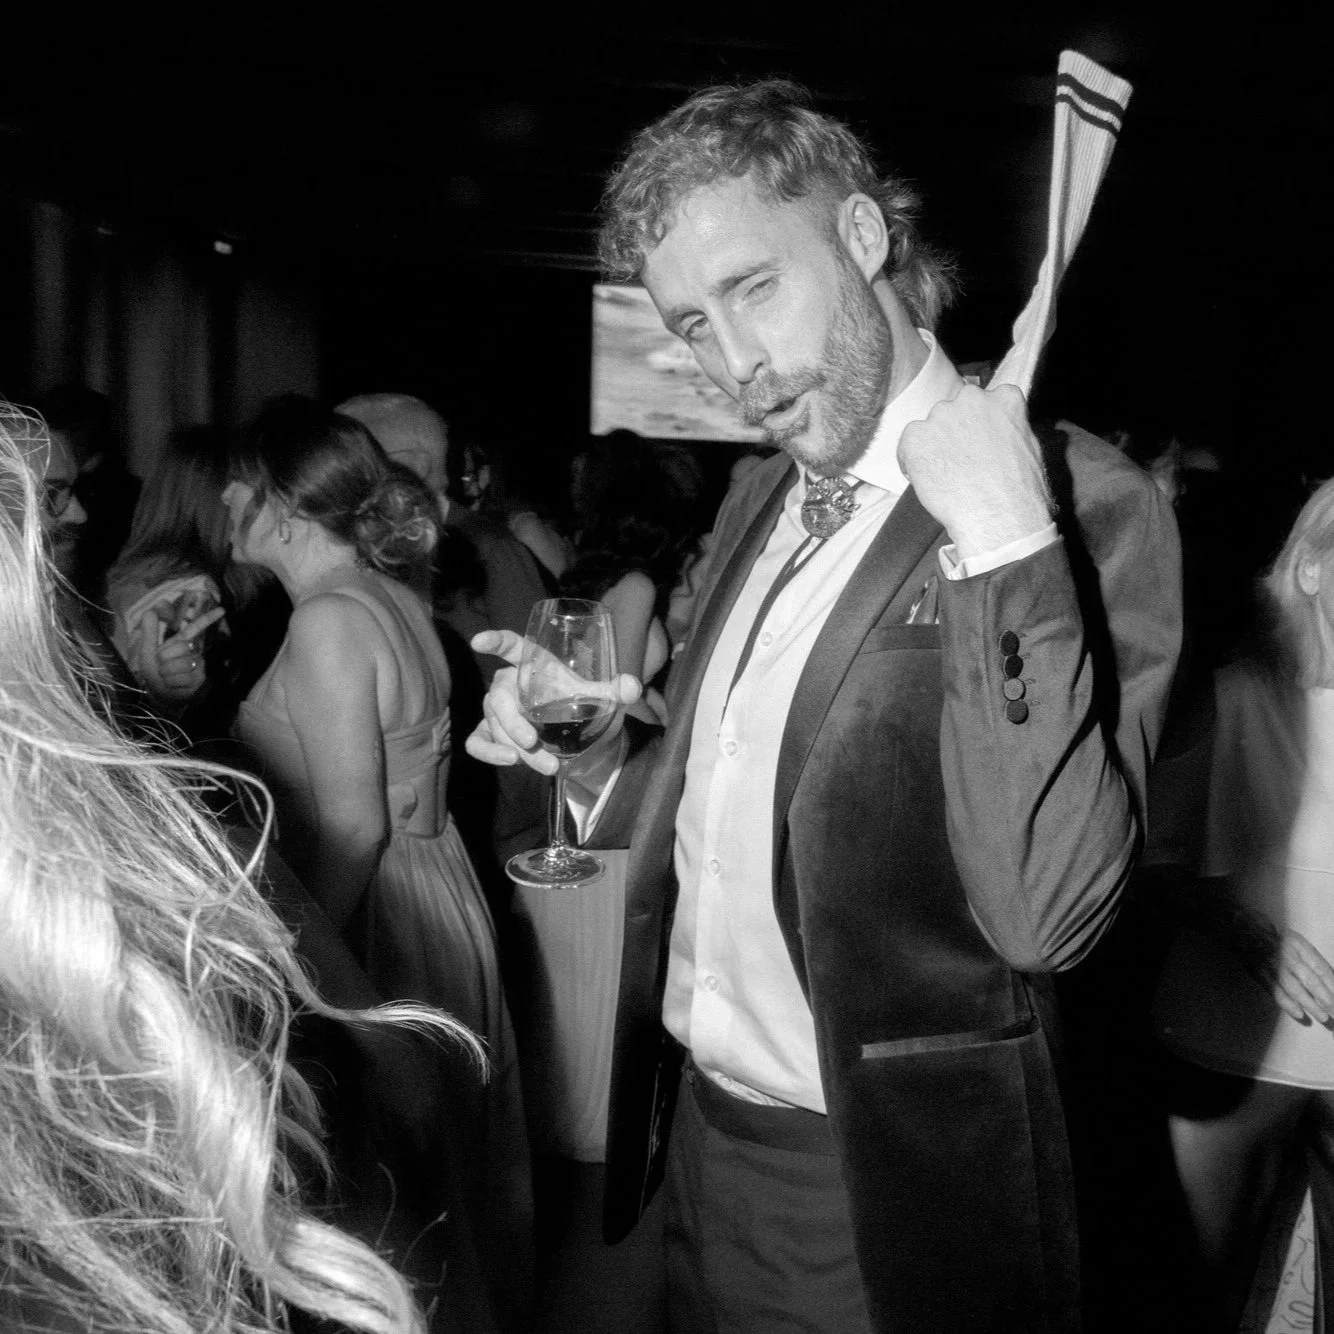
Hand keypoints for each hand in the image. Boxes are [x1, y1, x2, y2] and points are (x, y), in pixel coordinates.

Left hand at [140, 605, 225, 701]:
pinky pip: (184, 678)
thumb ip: (150, 632)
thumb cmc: (154, 672)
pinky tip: (173, 685)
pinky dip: (173, 683)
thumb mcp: (147, 651)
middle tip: (162, 667)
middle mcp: (192, 651)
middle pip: (181, 647)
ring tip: (167, 678)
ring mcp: (197, 665)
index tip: (222, 610)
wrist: (158, 694)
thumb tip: (150, 610)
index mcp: (180, 642)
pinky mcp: (199, 679)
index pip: (195, 628)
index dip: (208, 618)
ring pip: (182, 664)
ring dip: (168, 673)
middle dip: (165, 658)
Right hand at [464, 628, 640, 774]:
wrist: (582, 736)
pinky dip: (488, 752)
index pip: (511, 646)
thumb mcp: (601, 697)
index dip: (495, 641)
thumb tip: (632, 687)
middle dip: (512, 723)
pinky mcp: (492, 734)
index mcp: (533, 664)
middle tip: (532, 742)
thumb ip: (616, 690)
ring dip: (514, 746)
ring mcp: (498, 710)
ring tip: (544, 765)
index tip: (479, 641)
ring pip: (494, 725)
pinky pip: (477, 741)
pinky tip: (509, 761)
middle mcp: (511, 684)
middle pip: (499, 698)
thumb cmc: (583, 704)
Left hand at [898, 382, 1053, 559]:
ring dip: (932, 447)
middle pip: (954, 411)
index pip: (986, 400)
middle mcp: (972, 399)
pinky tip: (925, 481)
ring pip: (929, 427)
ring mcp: (942, 415)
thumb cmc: (1020, 493)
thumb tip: (999, 432)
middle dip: (954, 433)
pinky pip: (907, 445)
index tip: (977, 443)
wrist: (998, 517)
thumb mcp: (1030, 448)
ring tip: (945, 477)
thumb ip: (1010, 430)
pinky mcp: (916, 436)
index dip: (977, 425)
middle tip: (960, 464)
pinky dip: (911, 462)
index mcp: (1005, 398)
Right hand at [1243, 928, 1333, 1025]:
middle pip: (1311, 980)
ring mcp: (1274, 966)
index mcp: (1299, 946)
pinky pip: (1275, 991)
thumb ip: (1311, 958)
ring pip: (1294, 988)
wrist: (1243, 929)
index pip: (1321, 968)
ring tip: (1324, 1017)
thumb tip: (1331, 981)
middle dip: (1326, 999)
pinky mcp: (1260, 974)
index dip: (1333, 985)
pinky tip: (1298, 1014)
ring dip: (1310, 1004)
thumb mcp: (1295, 941)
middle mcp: (1288, 956)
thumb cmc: (1274, 936)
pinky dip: (1287, 1003)